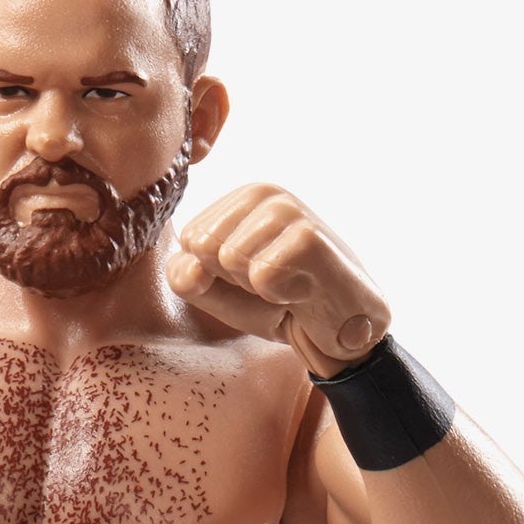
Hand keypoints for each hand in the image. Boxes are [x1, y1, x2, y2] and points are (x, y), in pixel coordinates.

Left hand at [166, 186, 391, 377]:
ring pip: (230, 257)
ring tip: (286, 285)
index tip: (251, 278)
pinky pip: (261, 275)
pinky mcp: (310, 235)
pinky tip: (302, 291)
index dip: (213, 275)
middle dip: (231, 280)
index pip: (189, 241)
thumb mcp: (218, 293)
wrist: (338, 331)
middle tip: (269, 283)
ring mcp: (289, 209)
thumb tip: (192, 266)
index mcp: (240, 199)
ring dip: (256, 288)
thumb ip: (185, 277)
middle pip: (204, 246)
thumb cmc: (278, 305)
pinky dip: (278, 296)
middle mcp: (264, 192)